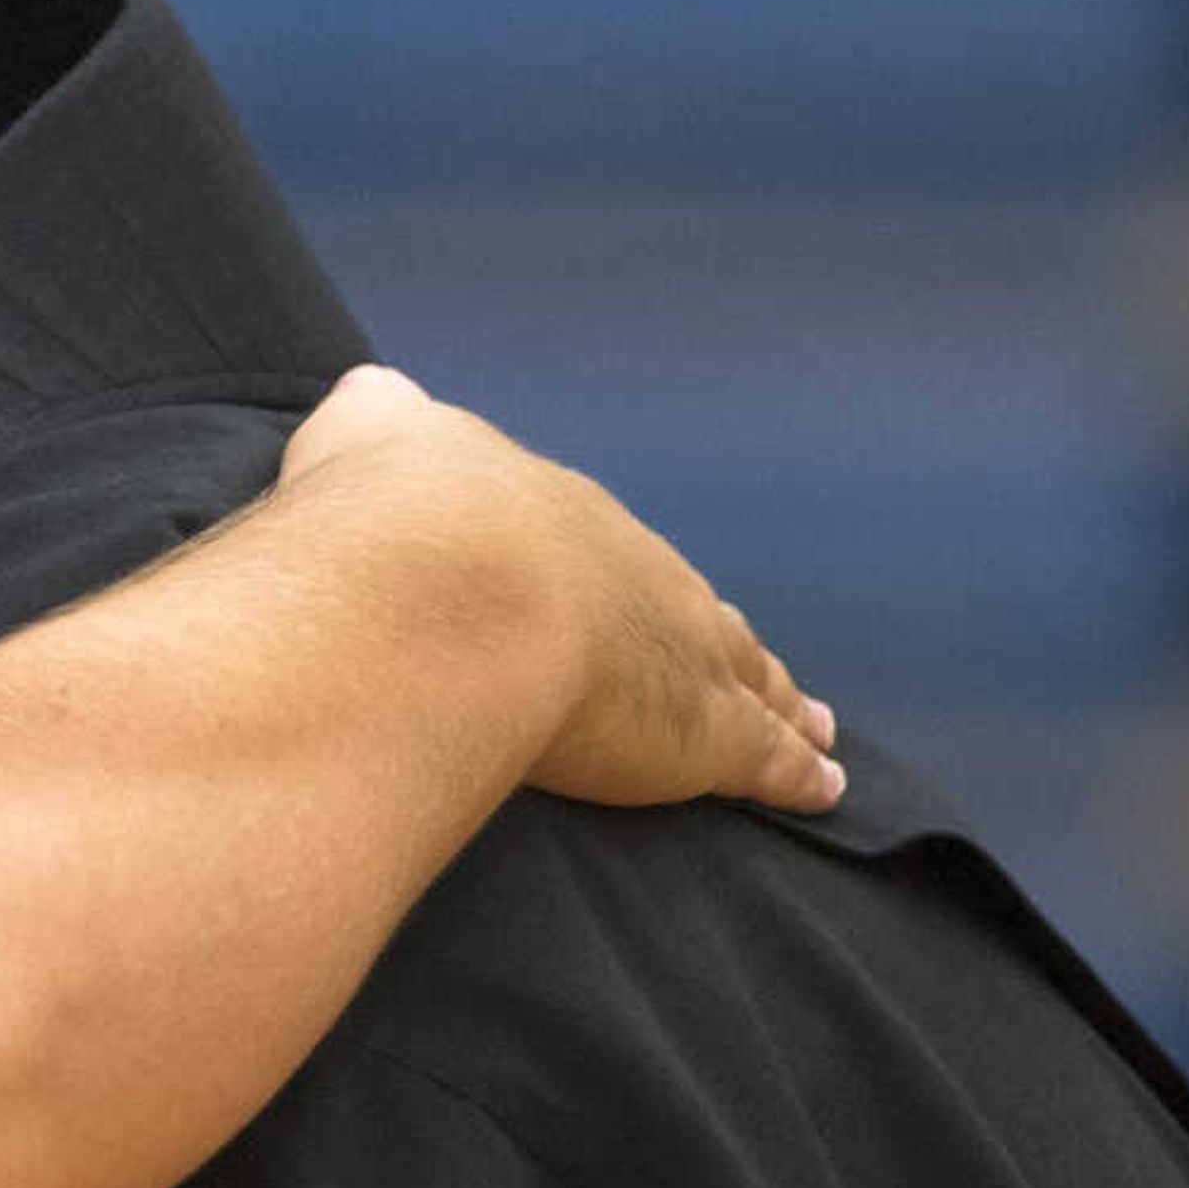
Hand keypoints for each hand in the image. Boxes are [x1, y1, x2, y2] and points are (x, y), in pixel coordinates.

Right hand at [277, 365, 840, 815]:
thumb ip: (373, 422)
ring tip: (812, 725)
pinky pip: (763, 757)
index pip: (597, 554)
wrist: (436, 588)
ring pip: (750, 677)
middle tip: (751, 661)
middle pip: (696, 609)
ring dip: (782, 700)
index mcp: (554, 515)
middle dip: (721, 638)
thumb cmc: (389, 520)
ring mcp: (681, 648)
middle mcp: (636, 572)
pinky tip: (821, 788)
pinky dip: (795, 773)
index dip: (613, 582)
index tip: (626, 597)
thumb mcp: (366, 437)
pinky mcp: (701, 732)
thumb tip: (369, 399)